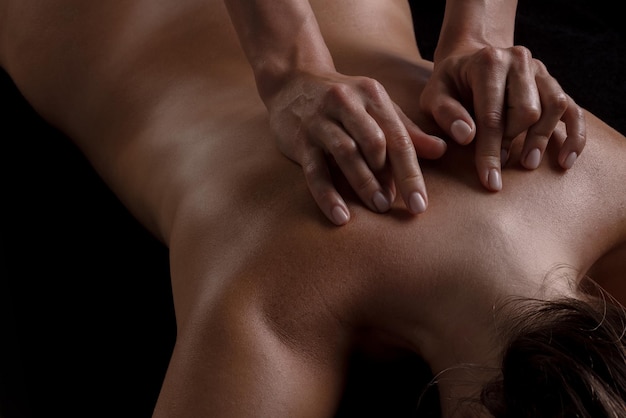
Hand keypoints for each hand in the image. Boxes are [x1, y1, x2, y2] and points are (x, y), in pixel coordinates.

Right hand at [265, 70, 446, 224]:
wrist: (292, 81)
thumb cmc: (343, 102)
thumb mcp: (377, 108)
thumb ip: (407, 130)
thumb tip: (442, 150)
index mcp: (372, 96)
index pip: (398, 136)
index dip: (411, 172)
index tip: (420, 204)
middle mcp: (347, 103)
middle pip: (375, 143)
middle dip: (389, 177)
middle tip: (396, 206)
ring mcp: (321, 120)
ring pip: (346, 153)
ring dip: (364, 183)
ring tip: (378, 207)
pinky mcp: (300, 139)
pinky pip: (314, 170)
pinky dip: (327, 195)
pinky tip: (340, 216)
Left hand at [420, 45, 585, 190]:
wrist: (469, 60)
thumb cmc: (449, 85)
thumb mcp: (434, 96)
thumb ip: (445, 113)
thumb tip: (467, 136)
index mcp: (487, 62)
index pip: (492, 114)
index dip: (490, 151)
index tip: (489, 180)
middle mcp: (518, 60)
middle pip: (528, 110)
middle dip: (513, 141)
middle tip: (499, 162)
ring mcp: (540, 70)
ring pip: (554, 107)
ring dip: (542, 139)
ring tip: (527, 163)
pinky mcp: (553, 83)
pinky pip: (573, 109)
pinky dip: (574, 136)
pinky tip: (566, 160)